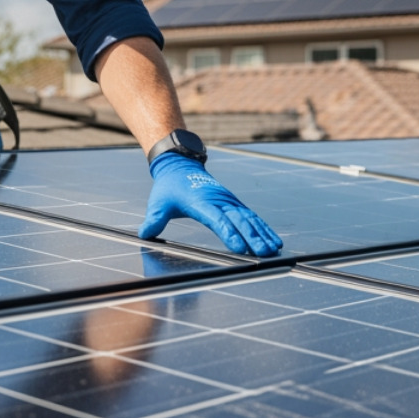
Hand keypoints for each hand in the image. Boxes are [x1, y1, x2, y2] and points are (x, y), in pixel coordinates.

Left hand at [139, 152, 282, 256]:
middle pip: (238, 220)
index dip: (228, 232)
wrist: (180, 165)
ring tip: (273, 249)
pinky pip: (251, 216)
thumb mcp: (158, 202)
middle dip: (252, 237)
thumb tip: (144, 233)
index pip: (216, 219)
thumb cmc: (169, 187)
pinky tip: (274, 240)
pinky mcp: (234, 203)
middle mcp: (218, 200)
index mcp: (200, 201)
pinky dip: (263, 228)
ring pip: (248, 218)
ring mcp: (228, 201)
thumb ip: (154, 219)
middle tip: (263, 253)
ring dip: (262, 234)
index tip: (239, 246)